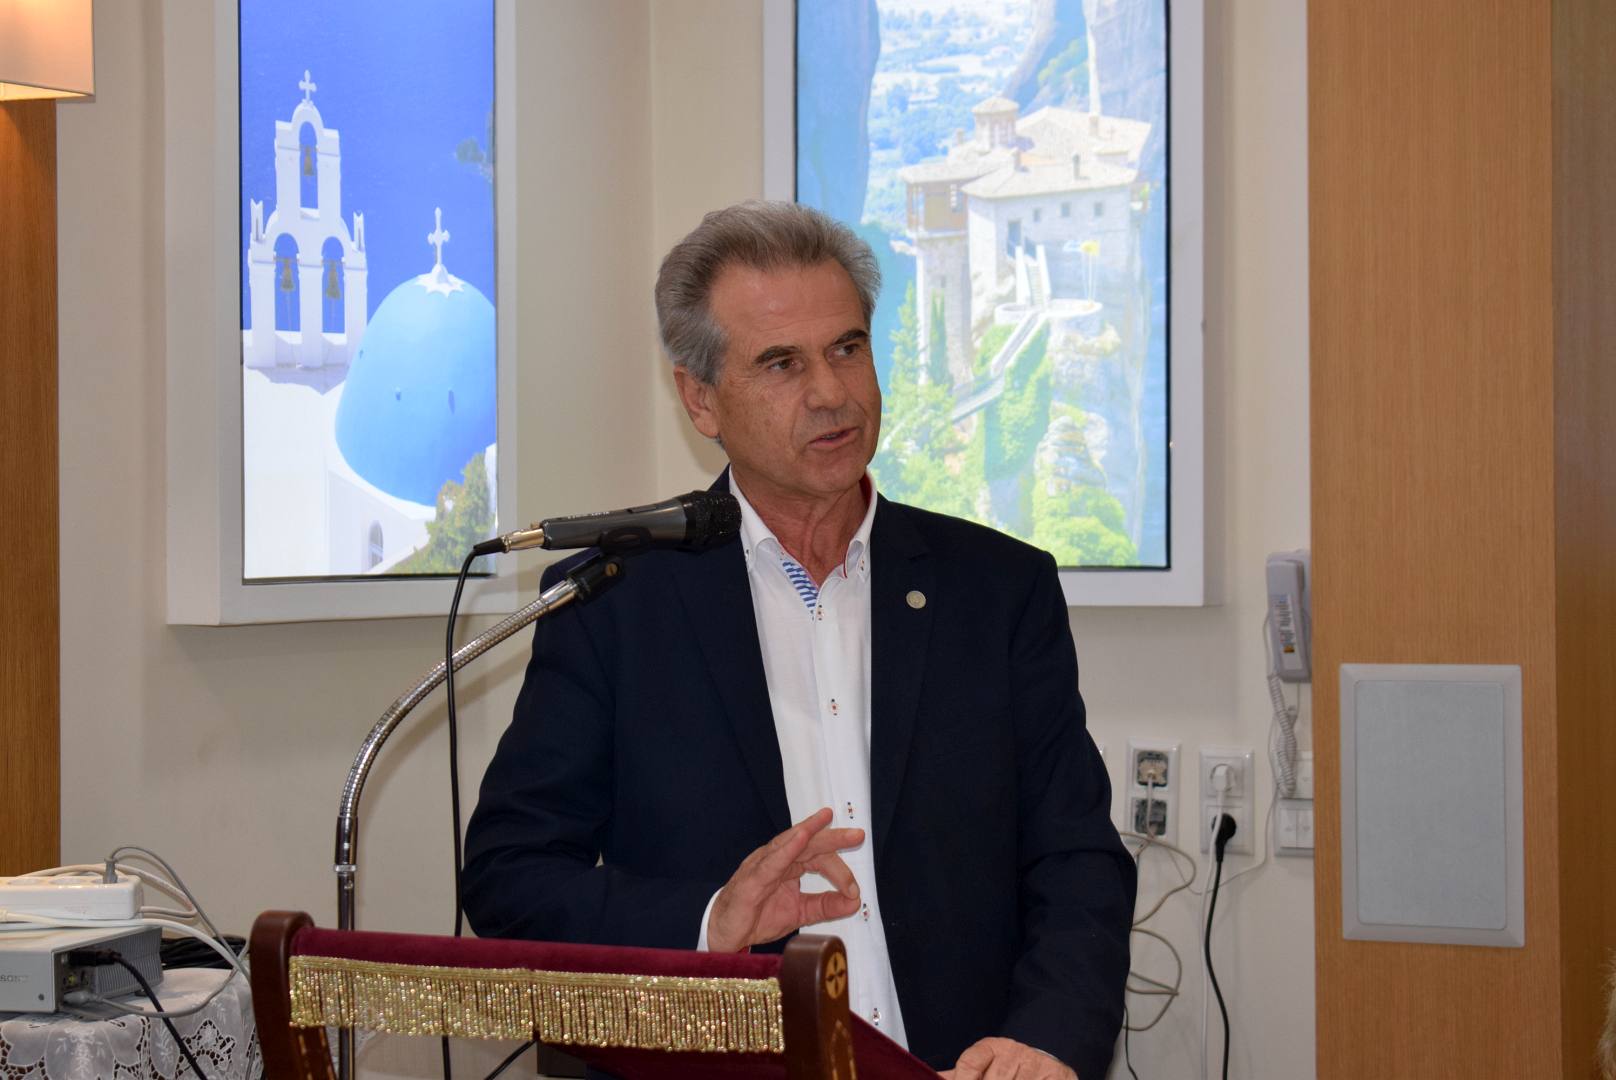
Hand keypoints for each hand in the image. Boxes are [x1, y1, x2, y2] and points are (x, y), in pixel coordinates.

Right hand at [706, 807, 863, 952]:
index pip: (819, 858)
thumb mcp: (800, 912)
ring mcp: (763, 865)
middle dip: (833, 837)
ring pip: (789, 843)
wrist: (725, 934)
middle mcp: (777, 859)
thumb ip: (825, 905)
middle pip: (808, 843)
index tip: (854, 890)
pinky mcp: (752, 878)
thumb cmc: (757, 917)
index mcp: (790, 865)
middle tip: (858, 834)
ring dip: (810, 831)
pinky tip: (800, 837)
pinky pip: (771, 860)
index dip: (840, 871)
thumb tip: (854, 901)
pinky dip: (787, 847)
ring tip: (827, 819)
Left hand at [940, 1038, 1075, 1079]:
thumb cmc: (1008, 1068)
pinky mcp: (1058, 1076)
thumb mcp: (984, 1066)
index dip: (963, 1079)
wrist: (1047, 1061)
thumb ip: (960, 1074)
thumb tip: (931, 1077)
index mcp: (992, 1047)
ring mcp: (1037, 1064)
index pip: (970, 1062)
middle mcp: (1014, 1051)